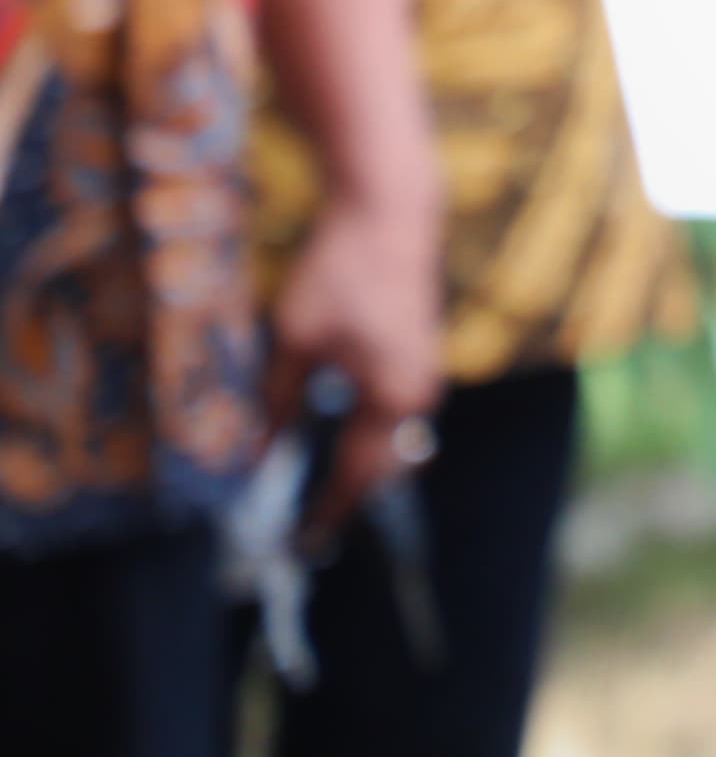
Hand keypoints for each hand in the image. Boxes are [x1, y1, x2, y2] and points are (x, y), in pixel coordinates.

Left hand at [266, 190, 442, 554]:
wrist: (390, 211)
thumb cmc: (341, 274)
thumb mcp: (295, 342)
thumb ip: (277, 405)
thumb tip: (252, 458)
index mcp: (391, 399)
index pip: (358, 477)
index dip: (328, 514)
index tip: (300, 545)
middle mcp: (418, 394)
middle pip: (386, 466)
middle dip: (350, 495)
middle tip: (306, 522)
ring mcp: (424, 372)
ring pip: (394, 438)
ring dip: (361, 462)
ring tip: (319, 483)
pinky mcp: (419, 352)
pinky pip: (397, 411)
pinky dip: (369, 432)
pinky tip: (339, 430)